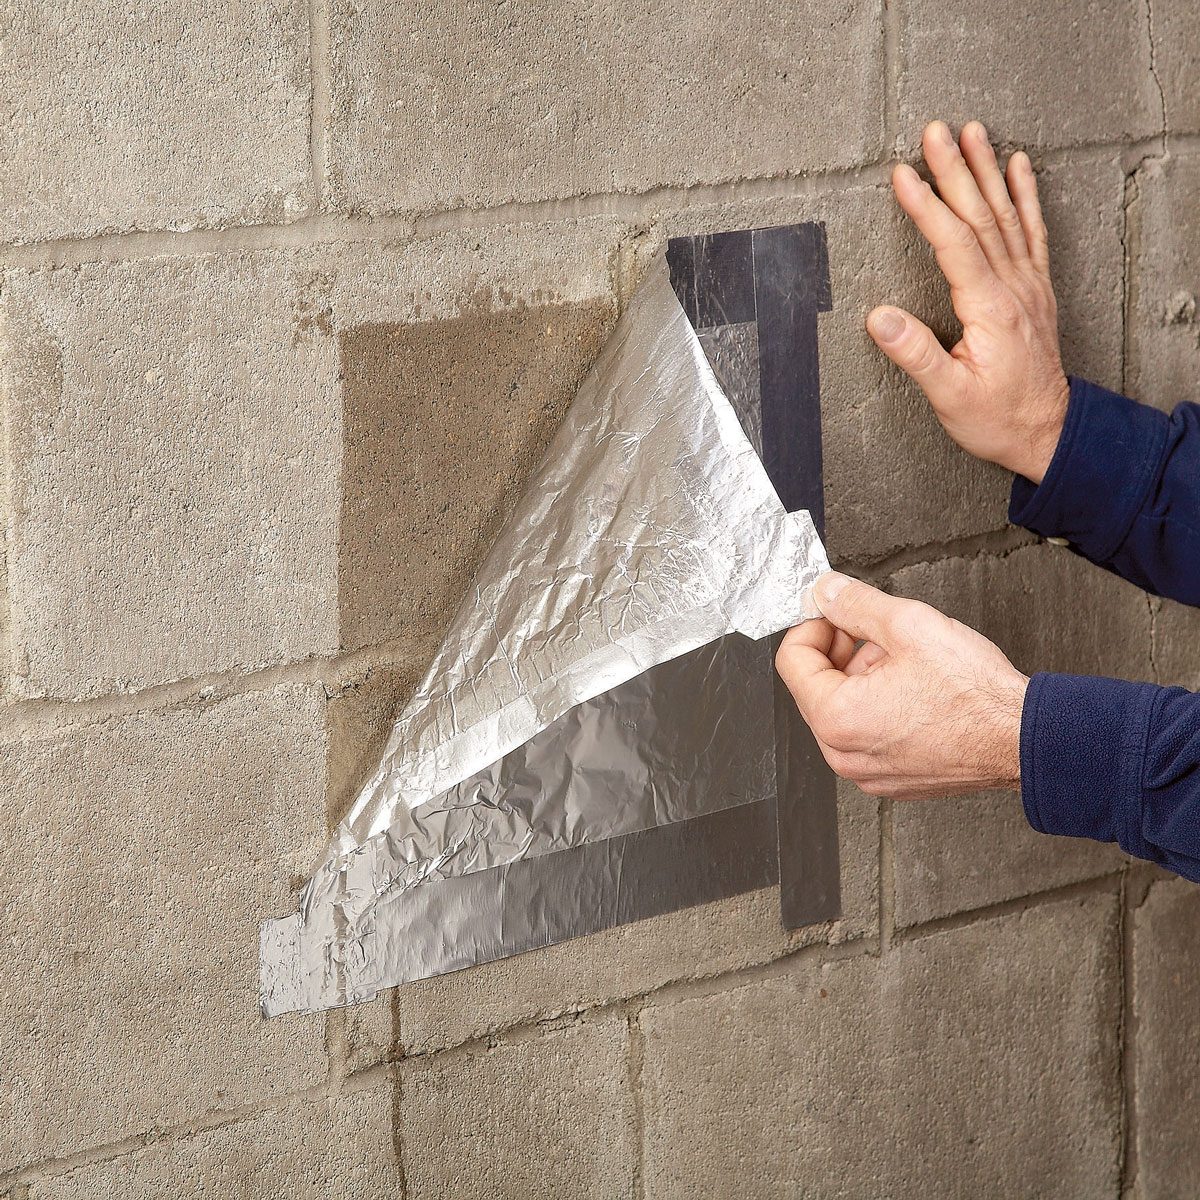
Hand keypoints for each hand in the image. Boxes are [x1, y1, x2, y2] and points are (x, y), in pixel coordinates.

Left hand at [777, 572, 1026, 798]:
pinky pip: (866, 734)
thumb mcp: (908, 625)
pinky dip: (880, 707)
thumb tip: (825, 592)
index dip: (814, 625)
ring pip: (842, 710)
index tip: (836, 613)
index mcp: (836, 719)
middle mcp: (844, 754)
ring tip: (907, 665)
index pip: (791, 660)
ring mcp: (867, 773)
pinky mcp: (891, 779)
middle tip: (880, 636)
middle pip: (814, 686)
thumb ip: (854, 604)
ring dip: (863, 679)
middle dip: (842, 653)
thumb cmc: (976, 695)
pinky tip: (916, 693)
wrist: (1024, 739)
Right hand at [869, 120, 1068, 483]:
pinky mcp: (1035, 289)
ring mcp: (1028, 285)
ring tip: (971, 133)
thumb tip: (879, 318)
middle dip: (955, 171)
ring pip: (1006, 215)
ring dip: (987, 170)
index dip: (927, 207)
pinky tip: (1019, 167)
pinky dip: (1026, 195)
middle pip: (980, 217)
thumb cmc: (997, 418)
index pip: (954, 244)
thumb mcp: (949, 396)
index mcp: (989, 309)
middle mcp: (1013, 288)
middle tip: (934, 132)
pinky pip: (1031, 231)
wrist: (1049, 430)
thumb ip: (916, 354)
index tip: (903, 177)